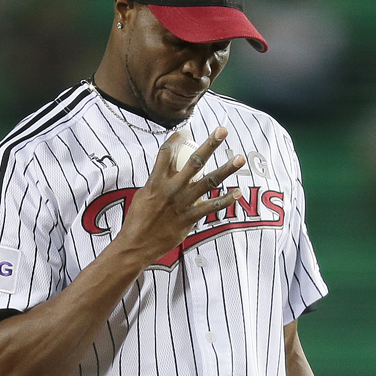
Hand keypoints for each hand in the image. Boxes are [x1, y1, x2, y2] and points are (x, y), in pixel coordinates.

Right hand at [118, 126, 244, 265]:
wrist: (136, 245)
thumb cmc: (137, 220)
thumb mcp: (143, 195)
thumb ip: (157, 181)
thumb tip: (168, 171)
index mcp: (156, 181)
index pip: (167, 152)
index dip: (178, 138)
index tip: (187, 131)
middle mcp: (171, 189)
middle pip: (194, 161)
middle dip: (210, 144)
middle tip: (222, 130)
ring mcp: (183, 203)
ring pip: (209, 182)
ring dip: (226, 169)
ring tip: (240, 158)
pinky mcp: (190, 219)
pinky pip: (211, 207)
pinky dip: (226, 200)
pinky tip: (237, 192)